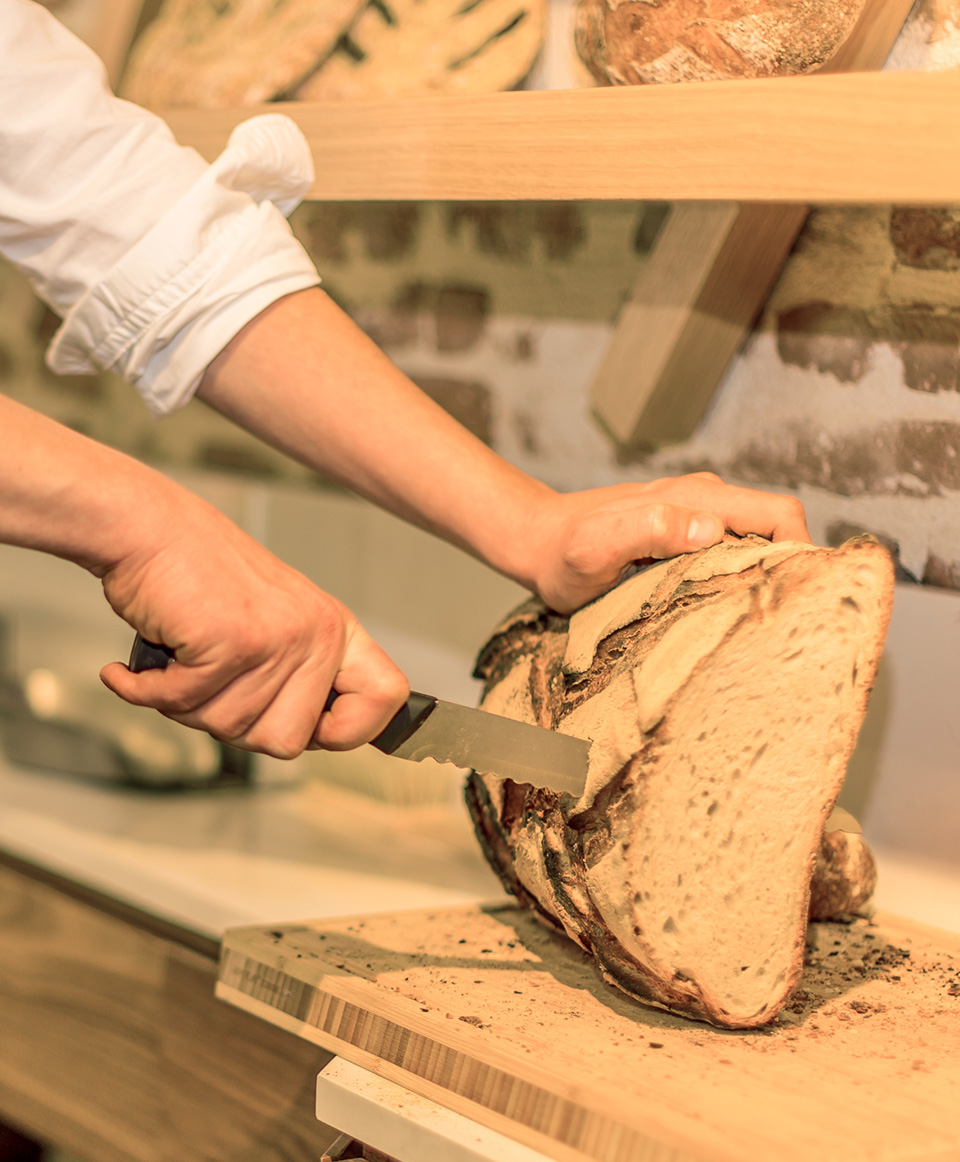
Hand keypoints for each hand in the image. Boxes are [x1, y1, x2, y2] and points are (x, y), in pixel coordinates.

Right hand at [98, 492, 408, 757]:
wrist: (146, 526)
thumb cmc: (196, 575)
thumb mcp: (271, 621)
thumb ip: (297, 676)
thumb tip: (309, 738)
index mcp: (335, 629)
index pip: (387, 697)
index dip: (352, 730)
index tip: (313, 730)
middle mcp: (317, 633)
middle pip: (287, 742)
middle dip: (233, 723)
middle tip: (206, 678)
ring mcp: (280, 639)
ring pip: (231, 729)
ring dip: (186, 702)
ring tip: (180, 654)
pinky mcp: (235, 643)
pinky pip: (187, 705)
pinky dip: (148, 691)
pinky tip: (136, 668)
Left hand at [523, 473, 810, 613]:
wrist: (536, 542)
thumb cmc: (563, 553)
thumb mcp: (597, 547)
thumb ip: (647, 530)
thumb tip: (709, 529)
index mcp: (697, 499)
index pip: (779, 514)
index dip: (801, 552)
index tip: (794, 597)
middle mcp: (705, 500)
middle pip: (776, 529)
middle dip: (788, 569)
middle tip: (775, 620)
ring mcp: (696, 515)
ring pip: (756, 542)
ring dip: (762, 576)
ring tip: (750, 621)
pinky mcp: (685, 532)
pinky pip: (731, 551)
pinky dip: (738, 578)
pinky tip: (720, 609)